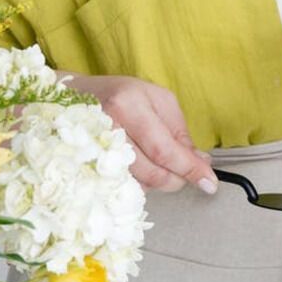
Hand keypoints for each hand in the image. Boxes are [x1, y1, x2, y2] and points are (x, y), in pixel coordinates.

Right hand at [63, 73, 216, 192]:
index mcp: (128, 106)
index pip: (164, 149)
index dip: (189, 169)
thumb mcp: (158, 100)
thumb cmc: (120, 95)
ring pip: (138, 184)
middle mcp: (107, 129)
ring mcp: (93, 152)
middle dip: (177, 179)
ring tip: (163, 164)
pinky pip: (123, 187)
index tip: (209, 183)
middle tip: (187, 174)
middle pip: (151, 172)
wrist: (71, 98)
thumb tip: (199, 161)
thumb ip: (179, 132)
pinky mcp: (86, 168)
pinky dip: (141, 183)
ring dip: (160, 181)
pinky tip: (144, 168)